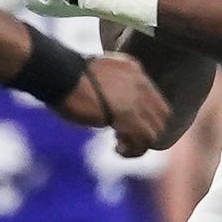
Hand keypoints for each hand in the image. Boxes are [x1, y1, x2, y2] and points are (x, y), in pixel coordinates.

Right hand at [53, 51, 169, 156]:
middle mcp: (140, 83)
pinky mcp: (127, 116)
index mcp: (135, 70)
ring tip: (120, 146)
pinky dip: (133, 150)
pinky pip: (142, 141)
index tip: (126, 124)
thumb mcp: (97, 75)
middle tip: (123, 136)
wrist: (60, 74)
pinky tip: (118, 149)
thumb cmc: (67, 77)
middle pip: (162, 117)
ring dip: (139, 144)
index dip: (146, 117)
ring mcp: (136, 99)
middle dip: (145, 132)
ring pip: (155, 132)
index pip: (156, 99)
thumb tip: (114, 109)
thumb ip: (112, 86)